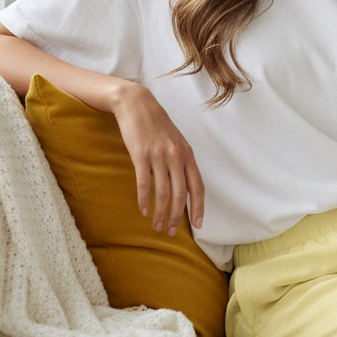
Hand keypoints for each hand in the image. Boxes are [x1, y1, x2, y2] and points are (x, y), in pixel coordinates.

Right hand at [111, 82, 205, 236]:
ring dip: (161, 213)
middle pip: (180, 194)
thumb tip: (181, 187)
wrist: (137, 104)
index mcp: (187, 154)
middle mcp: (176, 156)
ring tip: (157, 226)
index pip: (198, 187)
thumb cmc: (156, 125)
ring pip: (163, 193)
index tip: (199, 225)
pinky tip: (144, 211)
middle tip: (171, 231)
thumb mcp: (175, 142)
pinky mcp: (141, 155)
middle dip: (178, 216)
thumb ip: (180, 163)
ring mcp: (159, 156)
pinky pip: (144, 184)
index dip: (199, 207)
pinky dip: (144, 200)